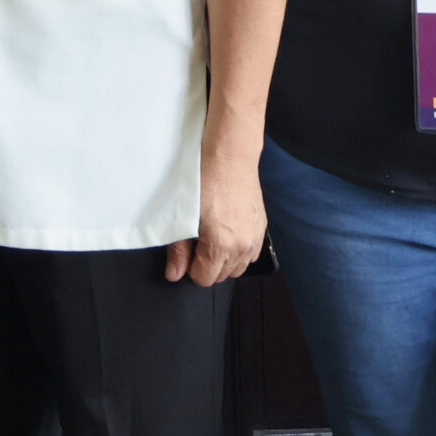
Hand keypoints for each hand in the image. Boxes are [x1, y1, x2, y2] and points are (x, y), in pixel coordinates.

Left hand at [167, 154, 266, 285]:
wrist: (229, 157)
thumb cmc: (203, 180)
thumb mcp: (183, 215)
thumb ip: (179, 249)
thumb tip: (174, 273)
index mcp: (222, 245)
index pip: (204, 278)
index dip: (190, 268)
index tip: (185, 254)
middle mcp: (242, 246)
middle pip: (221, 276)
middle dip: (206, 265)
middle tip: (195, 243)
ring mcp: (255, 238)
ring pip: (238, 268)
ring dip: (223, 261)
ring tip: (210, 238)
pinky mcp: (261, 228)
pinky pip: (251, 254)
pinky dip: (238, 251)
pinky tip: (226, 234)